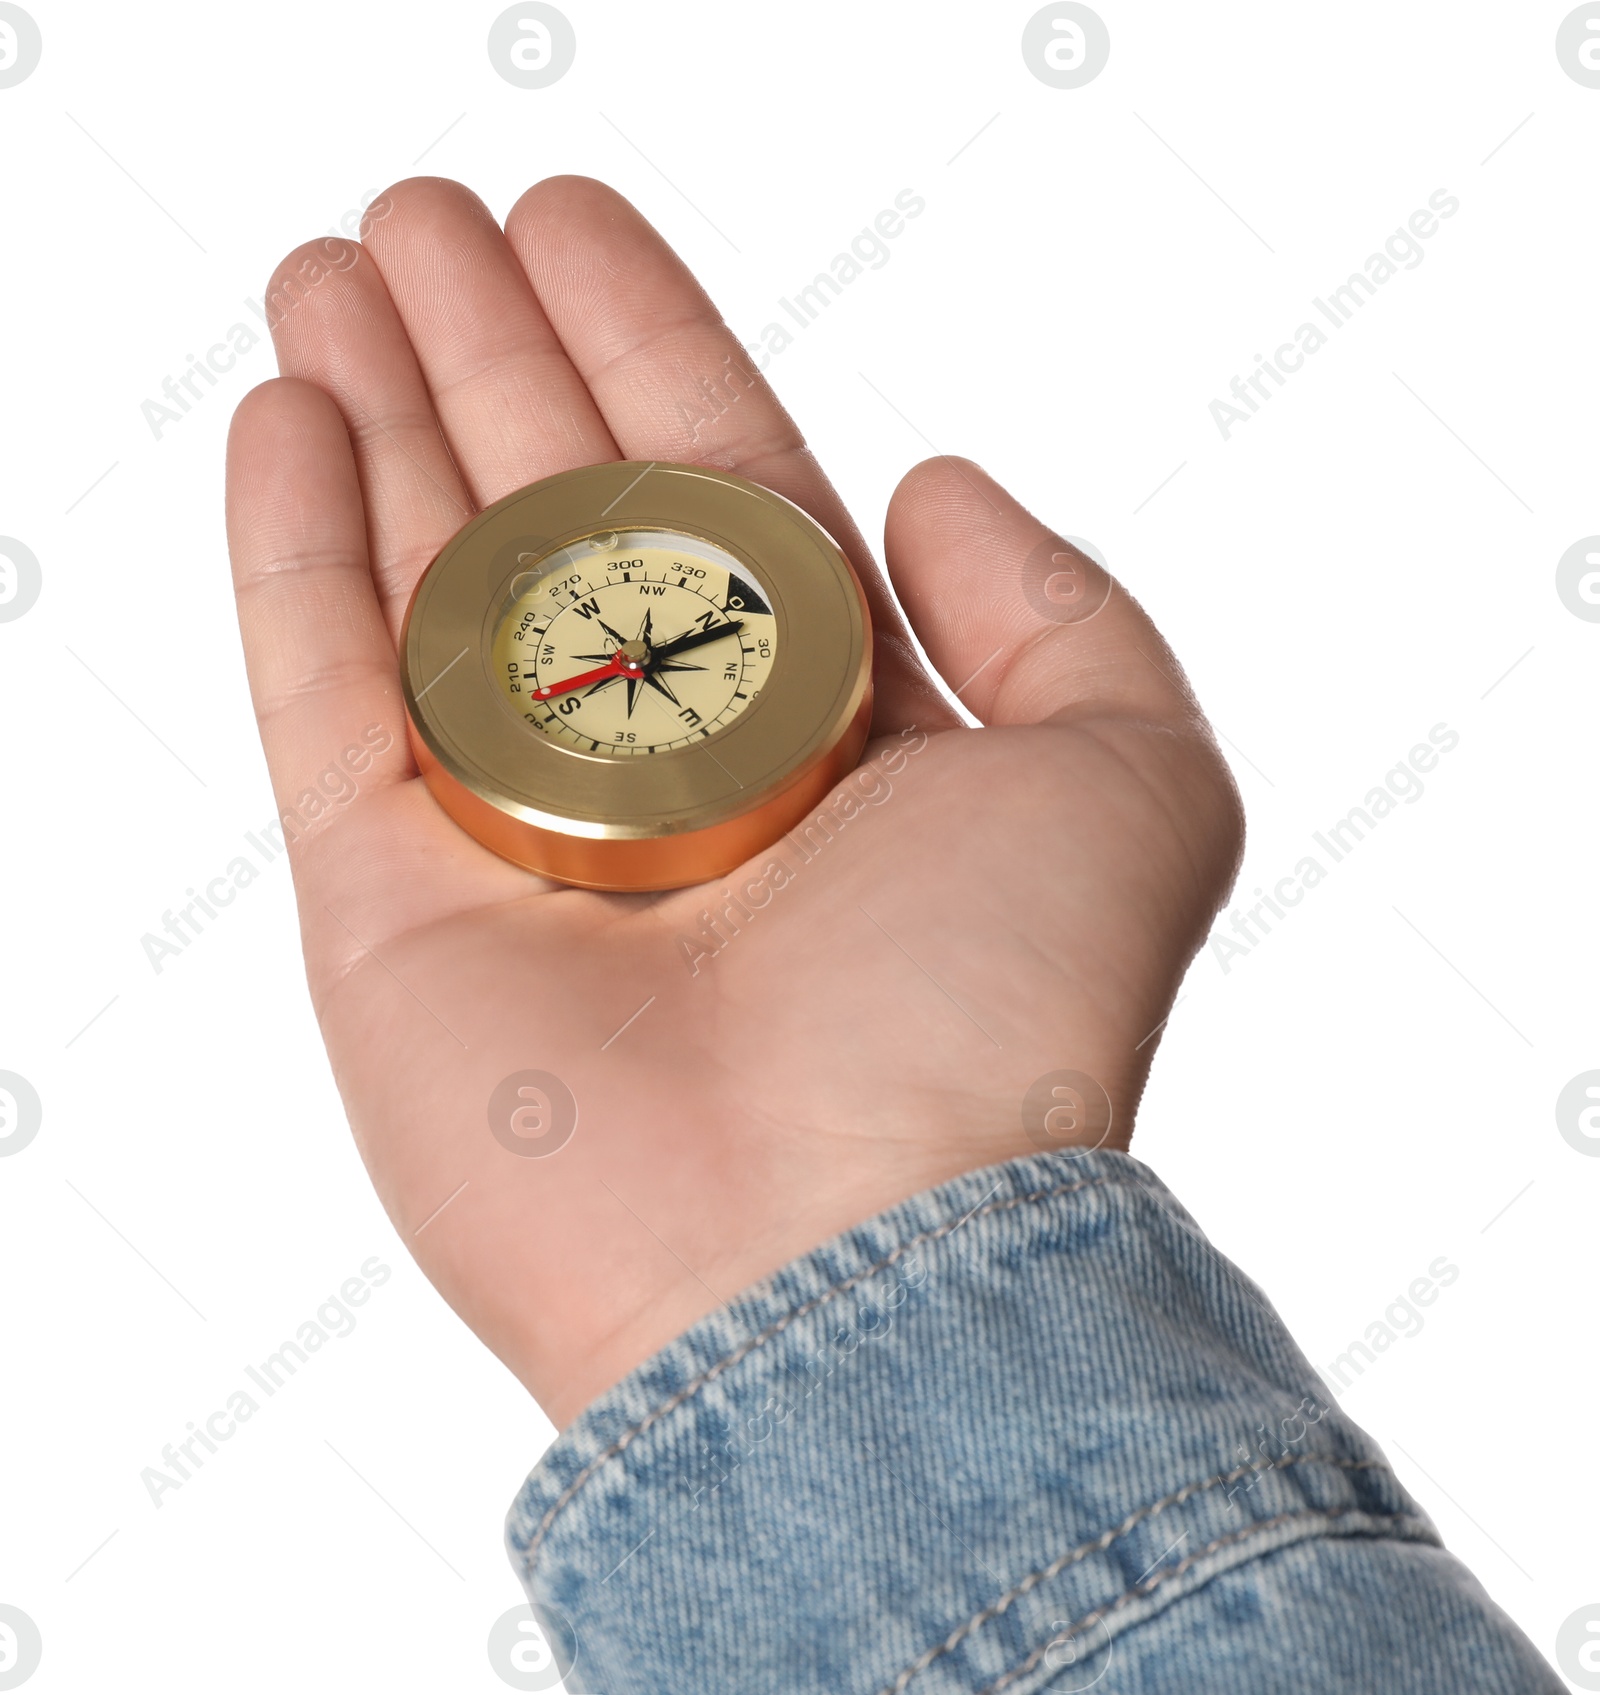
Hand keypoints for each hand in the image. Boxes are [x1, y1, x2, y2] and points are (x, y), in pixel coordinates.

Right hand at [225, 176, 1241, 1426]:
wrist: (842, 1255)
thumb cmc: (1005, 1024)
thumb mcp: (1130, 771)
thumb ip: (1060, 609)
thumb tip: (929, 481)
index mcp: (827, 724)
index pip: (715, 486)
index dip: (642, 339)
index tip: (567, 219)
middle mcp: (672, 770)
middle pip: (556, 511)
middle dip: (486, 350)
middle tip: (414, 216)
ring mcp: (520, 834)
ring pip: (427, 576)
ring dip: (378, 410)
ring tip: (328, 270)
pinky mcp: (389, 907)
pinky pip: (322, 692)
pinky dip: (292, 553)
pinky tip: (284, 416)